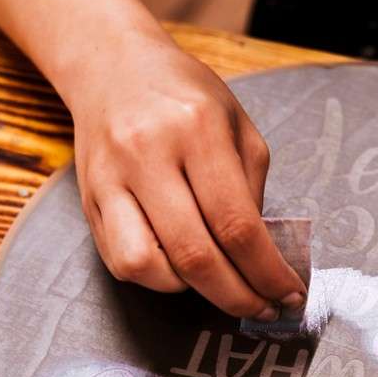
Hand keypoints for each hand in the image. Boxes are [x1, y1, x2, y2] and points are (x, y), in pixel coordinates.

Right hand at [61, 30, 305, 321]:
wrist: (112, 67)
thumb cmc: (184, 97)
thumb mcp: (237, 124)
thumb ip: (252, 188)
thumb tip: (264, 255)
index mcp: (197, 129)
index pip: (237, 223)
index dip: (266, 271)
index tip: (288, 294)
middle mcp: (148, 154)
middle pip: (195, 254)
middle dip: (237, 296)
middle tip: (263, 309)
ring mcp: (110, 180)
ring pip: (147, 266)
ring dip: (190, 290)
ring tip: (216, 281)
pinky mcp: (88, 200)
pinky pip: (120, 262)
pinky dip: (156, 278)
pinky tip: (178, 267)